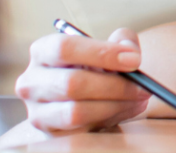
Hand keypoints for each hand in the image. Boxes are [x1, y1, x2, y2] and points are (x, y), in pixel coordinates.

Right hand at [15, 28, 150, 132]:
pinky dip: (110, 120)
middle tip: (143, 87)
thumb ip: (122, 41)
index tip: (134, 60)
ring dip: (115, 106)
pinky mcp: (48, 135)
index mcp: (42, 52)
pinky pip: (81, 130)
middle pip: (72, 83)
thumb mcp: (107, 48)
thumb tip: (130, 53)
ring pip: (76, 111)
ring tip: (138, 100)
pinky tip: (124, 110)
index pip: (65, 47)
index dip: (102, 53)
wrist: (79, 102)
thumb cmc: (94, 69)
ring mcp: (36, 111)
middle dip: (115, 85)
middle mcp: (31, 82)